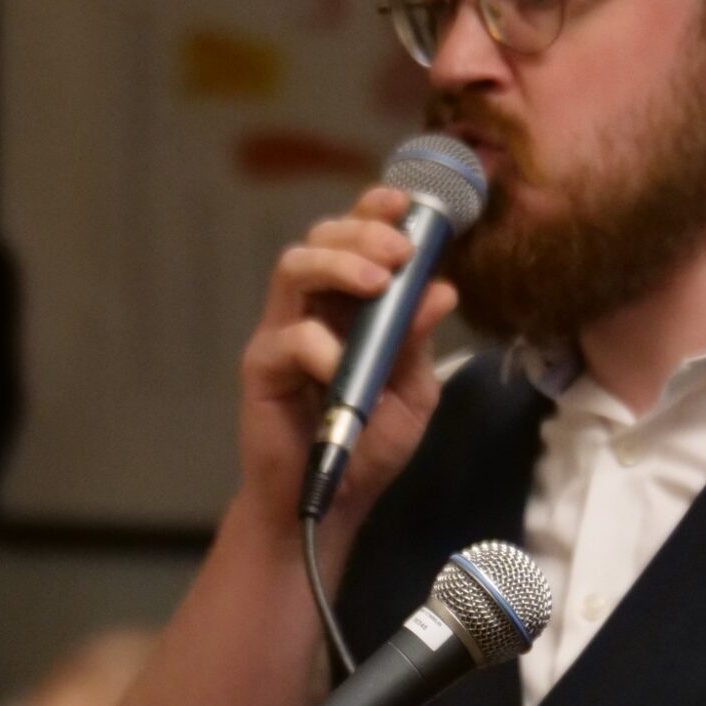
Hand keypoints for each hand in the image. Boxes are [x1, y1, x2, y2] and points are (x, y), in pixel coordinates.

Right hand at [237, 184, 460, 531]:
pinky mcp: (262, 366)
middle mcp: (313, 308)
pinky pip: (289, 337)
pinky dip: (321, 346)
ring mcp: (283, 334)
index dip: (376, 210)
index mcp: (350, 305)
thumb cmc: (368, 445)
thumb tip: (442, 290)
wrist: (330, 502)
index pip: (356, 238)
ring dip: (338, 264)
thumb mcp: (411, 391)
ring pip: (294, 266)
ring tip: (376, 283)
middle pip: (322, 237)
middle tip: (398, 250)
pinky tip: (343, 370)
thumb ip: (419, 341)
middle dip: (361, 230)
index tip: (407, 204)